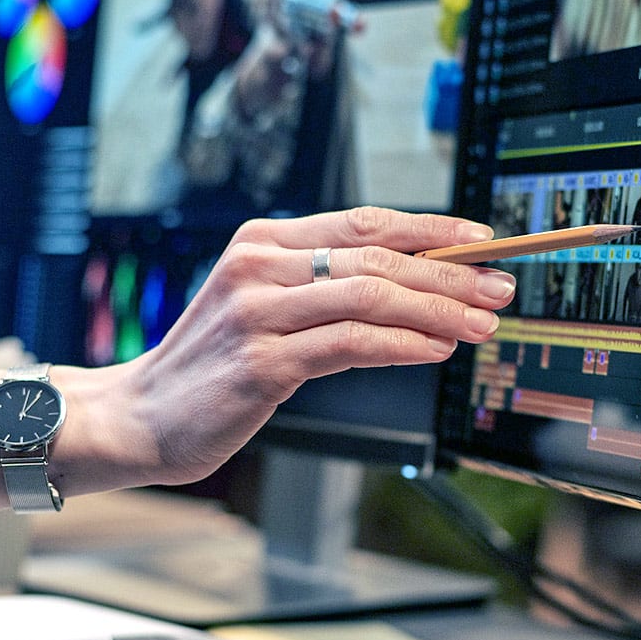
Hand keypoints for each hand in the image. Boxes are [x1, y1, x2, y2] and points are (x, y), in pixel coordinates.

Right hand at [100, 206, 513, 487]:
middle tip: (500, 288)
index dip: (431, 229)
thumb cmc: (213, 367)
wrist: (140, 417)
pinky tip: (436, 349)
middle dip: (450, 273)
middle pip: (377, 256)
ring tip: (480, 324)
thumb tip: (418, 288)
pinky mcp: (261, 363)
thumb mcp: (265, 308)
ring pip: (371, 296)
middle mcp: (258, 266)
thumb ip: (326, 290)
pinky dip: (403, 344)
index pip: (365, 221)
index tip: (483, 241)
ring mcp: (257, 313)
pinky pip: (351, 345)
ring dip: (438, 309)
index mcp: (263, 240)